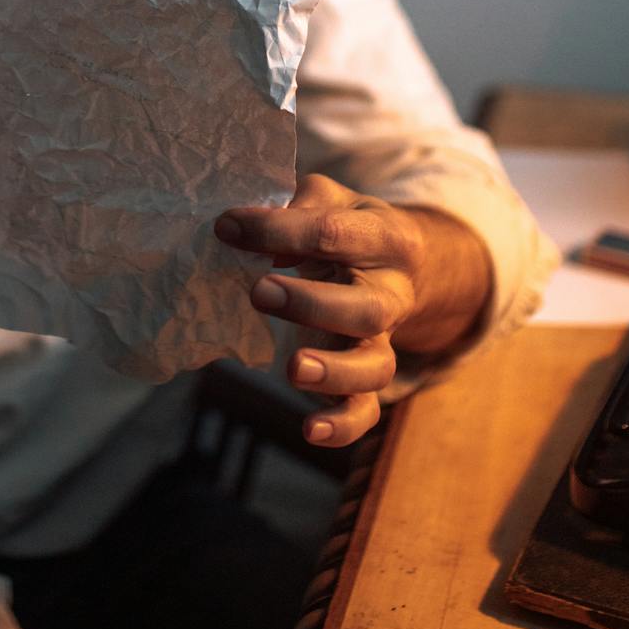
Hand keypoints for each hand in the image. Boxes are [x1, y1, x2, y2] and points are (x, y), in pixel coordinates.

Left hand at [214, 173, 490, 449]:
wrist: (400, 264)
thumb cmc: (349, 225)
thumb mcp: (331, 198)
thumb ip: (296, 206)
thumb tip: (245, 229)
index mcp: (386, 238)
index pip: (334, 233)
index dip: (278, 230)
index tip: (228, 227)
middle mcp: (393, 293)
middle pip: (366, 308)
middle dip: (311, 304)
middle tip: (259, 292)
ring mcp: (384, 340)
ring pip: (375, 366)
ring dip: (333, 372)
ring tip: (293, 369)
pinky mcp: (369, 378)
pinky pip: (367, 410)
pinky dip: (342, 425)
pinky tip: (308, 430)